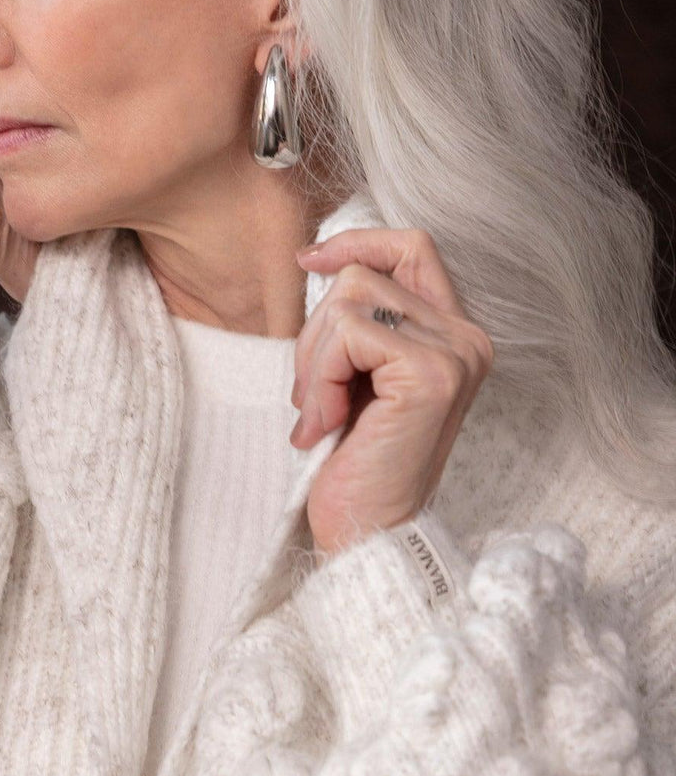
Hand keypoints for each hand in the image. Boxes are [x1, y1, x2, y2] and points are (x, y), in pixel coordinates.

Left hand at [291, 228, 493, 555]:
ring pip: (348, 299)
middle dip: (315, 335)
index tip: (307, 259)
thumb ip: (357, 323)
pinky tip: (328, 426)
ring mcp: (455, 354)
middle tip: (312, 399)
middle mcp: (467, 338)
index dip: (357, 242)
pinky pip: (347, 333)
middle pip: (363, 276)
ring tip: (321, 415)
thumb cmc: (355, 463)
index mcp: (454, 335)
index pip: (412, 247)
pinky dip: (320, 378)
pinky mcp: (431, 373)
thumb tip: (318, 259)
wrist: (365, 533)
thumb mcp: (355, 376)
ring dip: (314, 361)